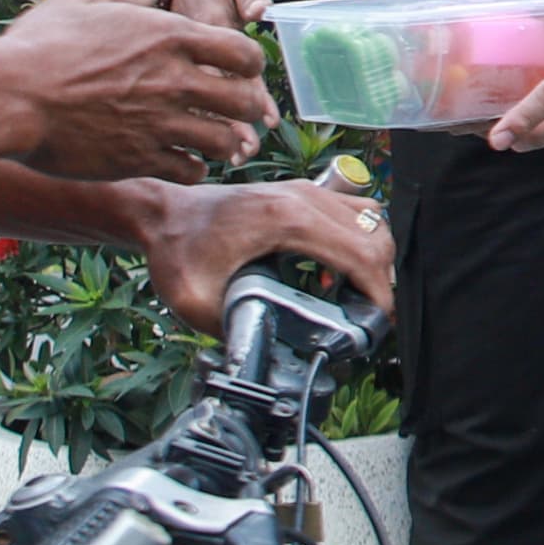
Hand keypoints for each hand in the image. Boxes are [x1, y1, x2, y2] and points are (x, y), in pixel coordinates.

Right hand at [0, 0, 269, 181]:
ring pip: (225, 141)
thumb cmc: (38, 45)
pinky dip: (193, 168)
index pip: (243, 53)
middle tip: (238, 113)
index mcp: (169, 36)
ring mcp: (160, 122)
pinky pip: (190, 171)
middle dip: (248, 107)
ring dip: (224, 141)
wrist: (8, 97)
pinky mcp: (140, 160)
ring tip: (212, 141)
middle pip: (245, 101)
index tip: (239, 71)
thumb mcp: (80, 2)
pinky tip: (181, 161)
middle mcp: (175, 80)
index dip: (248, 64)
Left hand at [129, 174, 394, 319]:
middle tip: (368, 315)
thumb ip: (230, 330)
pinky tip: (339, 268)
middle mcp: (302, 197)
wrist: (162, 213)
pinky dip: (360, 238)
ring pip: (370, 218)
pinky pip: (352, 210)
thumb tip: (264, 355)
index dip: (377, 291)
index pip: (359, 252)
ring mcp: (304, 189)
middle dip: (381, 279)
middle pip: (373, 234)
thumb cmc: (176, 248)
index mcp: (285, 219)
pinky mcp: (301, 191)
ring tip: (358, 293)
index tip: (377, 321)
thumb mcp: (193, 300)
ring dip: (374, 256)